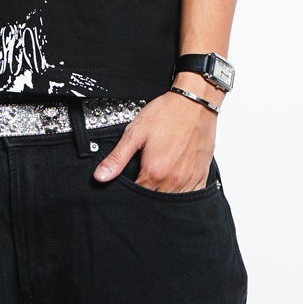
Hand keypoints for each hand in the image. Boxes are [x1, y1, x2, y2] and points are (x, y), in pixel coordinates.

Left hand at [92, 90, 217, 191]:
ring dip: (164, 196)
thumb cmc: (167, 113)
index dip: (131, 192)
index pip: (138, 195)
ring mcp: (190, 179)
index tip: (130, 183)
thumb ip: (117, 158)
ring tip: (159, 182)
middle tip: (144, 180)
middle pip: (155, 201)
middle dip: (146, 196)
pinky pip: (193, 196)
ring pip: (173, 202)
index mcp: (155, 172)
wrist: (195, 102)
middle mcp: (174, 180)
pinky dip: (182, 194)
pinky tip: (176, 185)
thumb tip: (101, 176)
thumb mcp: (135, 133)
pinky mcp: (201, 175)